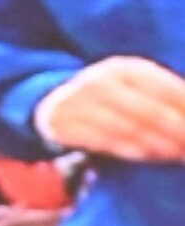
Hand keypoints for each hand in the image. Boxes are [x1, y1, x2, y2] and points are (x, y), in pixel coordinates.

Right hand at [34, 57, 184, 163]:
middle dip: (176, 131)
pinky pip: (107, 142)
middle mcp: (105, 82)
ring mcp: (85, 104)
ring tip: (177, 154)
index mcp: (127, 68)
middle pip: (150, 111)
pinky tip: (150, 157)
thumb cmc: (104, 97)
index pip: (165, 88)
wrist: (54, 105)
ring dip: (157, 145)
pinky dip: (131, 151)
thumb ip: (158, 93)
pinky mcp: (69, 127)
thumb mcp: (130, 85)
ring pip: (130, 129)